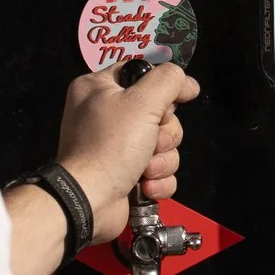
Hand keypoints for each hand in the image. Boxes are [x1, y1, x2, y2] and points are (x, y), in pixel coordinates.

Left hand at [54, 64, 198, 244]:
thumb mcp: (142, 101)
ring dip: (162, 158)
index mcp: (99, 88)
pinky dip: (158, 179)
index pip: (142, 73)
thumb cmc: (109, 146)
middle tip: (151, 141)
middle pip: (159, 112)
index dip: (163, 88)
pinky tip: (146, 185)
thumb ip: (168, 80)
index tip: (173, 101)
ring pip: (163, 143)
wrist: (88, 201)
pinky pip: (159, 169)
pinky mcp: (126, 173)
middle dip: (164, 132)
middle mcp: (105, 114)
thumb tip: (187, 83)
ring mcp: (115, 146)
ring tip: (146, 169)